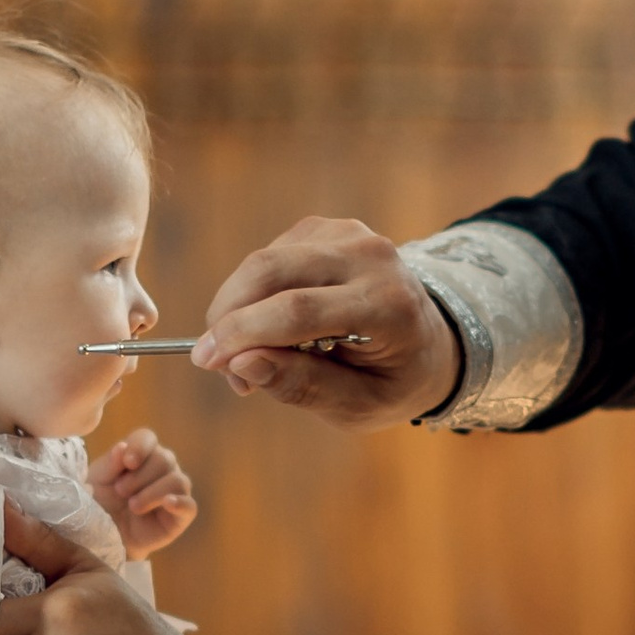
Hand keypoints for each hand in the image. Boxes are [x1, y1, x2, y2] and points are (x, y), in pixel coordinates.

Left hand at [90, 425, 196, 560]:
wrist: (105, 535)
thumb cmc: (101, 502)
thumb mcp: (98, 480)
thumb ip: (110, 463)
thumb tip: (122, 447)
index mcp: (141, 454)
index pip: (147, 438)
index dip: (140, 447)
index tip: (128, 463)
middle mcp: (163, 468)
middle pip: (164, 459)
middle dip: (139, 477)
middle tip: (120, 492)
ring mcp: (175, 491)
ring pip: (177, 480)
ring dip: (152, 493)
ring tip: (133, 506)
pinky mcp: (181, 515)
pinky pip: (190, 506)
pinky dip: (180, 503)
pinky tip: (167, 504)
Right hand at [192, 217, 459, 427]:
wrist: (428, 343)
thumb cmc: (392, 383)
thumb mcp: (358, 406)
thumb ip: (302, 386)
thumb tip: (239, 364)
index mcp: (389, 306)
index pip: (299, 310)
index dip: (242, 334)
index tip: (205, 361)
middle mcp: (372, 258)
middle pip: (271, 271)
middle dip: (228, 315)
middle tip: (213, 361)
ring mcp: (349, 235)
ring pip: (264, 261)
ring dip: (236, 308)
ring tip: (246, 355)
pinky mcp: (326, 229)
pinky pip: (269, 257)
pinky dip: (252, 294)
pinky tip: (266, 327)